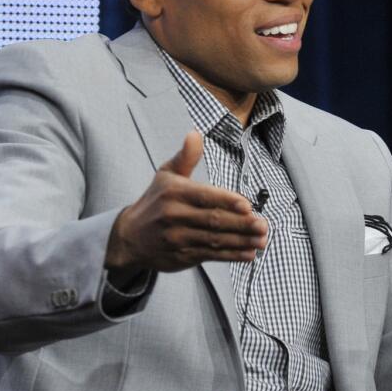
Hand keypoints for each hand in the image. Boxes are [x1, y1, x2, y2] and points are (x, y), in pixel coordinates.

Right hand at [105, 131, 267, 274]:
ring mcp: (178, 238)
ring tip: (262, 240)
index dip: (226, 201)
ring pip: (214, 240)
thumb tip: (195, 133)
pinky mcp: (182, 257)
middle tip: (263, 224)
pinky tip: (249, 253)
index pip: (204, 197)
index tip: (247, 205)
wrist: (129, 238)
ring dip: (241, 241)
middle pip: (213, 221)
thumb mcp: (166, 175)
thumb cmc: (155, 202)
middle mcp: (175, 216)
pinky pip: (211, 255)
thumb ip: (186, 157)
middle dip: (241, 224)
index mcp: (174, 193)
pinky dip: (232, 255)